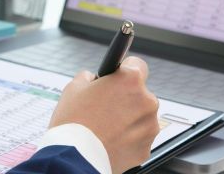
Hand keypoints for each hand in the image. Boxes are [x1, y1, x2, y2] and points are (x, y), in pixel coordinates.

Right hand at [49, 56, 159, 173]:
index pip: (138, 64)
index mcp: (130, 80)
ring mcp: (149, 126)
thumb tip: (93, 80)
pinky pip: (139, 137)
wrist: (75, 159)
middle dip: (125, 98)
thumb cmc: (73, 122)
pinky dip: (128, 138)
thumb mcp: (74, 88)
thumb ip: (89, 78)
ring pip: (141, 116)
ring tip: (105, 127)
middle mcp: (147, 101)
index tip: (118, 78)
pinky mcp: (146, 147)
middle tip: (104, 107)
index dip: (125, 71)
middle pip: (139, 93)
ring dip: (128, 119)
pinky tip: (110, 140)